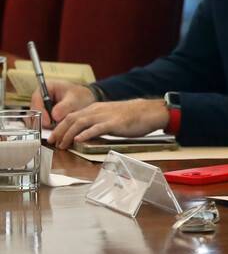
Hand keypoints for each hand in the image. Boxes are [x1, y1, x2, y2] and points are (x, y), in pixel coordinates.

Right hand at [30, 80, 95, 127]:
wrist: (85, 102)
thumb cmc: (80, 97)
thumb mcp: (75, 100)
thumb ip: (65, 107)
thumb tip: (54, 116)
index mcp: (46, 87)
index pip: (37, 99)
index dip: (41, 111)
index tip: (47, 122)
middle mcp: (40, 98)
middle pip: (34, 111)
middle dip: (43, 120)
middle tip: (53, 127)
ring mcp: (40, 108)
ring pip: (36, 119)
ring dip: (46, 125)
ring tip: (59, 128)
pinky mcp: (43, 117)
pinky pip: (41, 124)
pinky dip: (48, 128)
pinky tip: (58, 129)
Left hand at [47, 99, 169, 149]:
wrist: (149, 111)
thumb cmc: (132, 116)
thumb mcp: (111, 117)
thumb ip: (98, 123)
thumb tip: (85, 134)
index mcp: (96, 108)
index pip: (72, 116)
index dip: (60, 127)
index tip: (55, 137)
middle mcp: (98, 110)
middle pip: (72, 118)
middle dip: (60, 131)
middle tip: (53, 143)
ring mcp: (106, 116)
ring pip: (81, 122)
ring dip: (69, 134)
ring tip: (63, 144)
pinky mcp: (115, 123)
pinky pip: (97, 128)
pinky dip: (86, 133)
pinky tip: (79, 140)